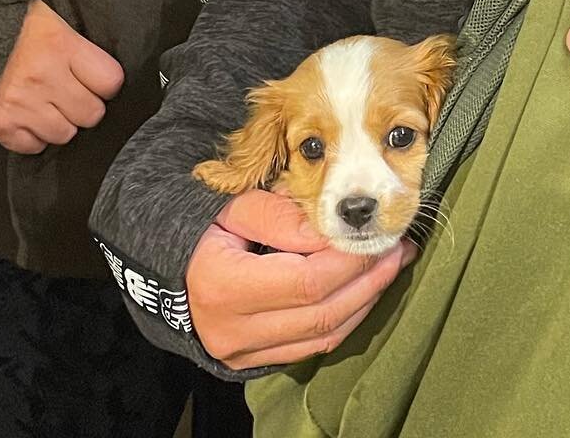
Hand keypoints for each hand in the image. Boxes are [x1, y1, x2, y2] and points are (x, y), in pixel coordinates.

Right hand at [0, 0, 124, 153]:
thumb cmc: (15, 23)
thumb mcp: (54, 17)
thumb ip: (80, 43)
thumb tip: (106, 71)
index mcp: (61, 45)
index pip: (110, 81)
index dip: (106, 83)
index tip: (97, 79)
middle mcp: (43, 77)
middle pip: (91, 114)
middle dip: (85, 105)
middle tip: (70, 92)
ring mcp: (19, 104)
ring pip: (64, 134)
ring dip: (60, 122)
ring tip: (47, 103)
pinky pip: (33, 146)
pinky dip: (33, 136)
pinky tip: (27, 115)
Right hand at [187, 189, 413, 369]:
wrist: (170, 268)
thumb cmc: (205, 228)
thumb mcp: (237, 208)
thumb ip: (283, 218)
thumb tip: (334, 232)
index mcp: (224, 287)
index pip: (306, 281)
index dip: (350, 261)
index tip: (380, 235)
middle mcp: (233, 332)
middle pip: (321, 314)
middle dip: (368, 280)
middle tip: (399, 249)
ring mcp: (244, 354)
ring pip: (322, 336)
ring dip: (365, 302)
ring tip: (390, 267)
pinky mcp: (254, 362)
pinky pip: (311, 347)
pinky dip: (344, 319)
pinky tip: (364, 291)